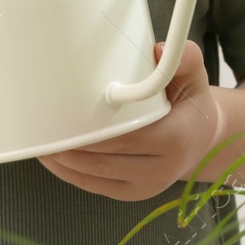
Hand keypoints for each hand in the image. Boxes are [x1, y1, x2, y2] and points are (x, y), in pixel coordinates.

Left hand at [38, 39, 223, 200]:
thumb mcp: (193, 78)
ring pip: (94, 176)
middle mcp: (161, 169)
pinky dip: (69, 174)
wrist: (202, 139)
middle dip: (70, 146)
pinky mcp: (132, 195)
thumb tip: (157, 49)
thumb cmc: (191, 105)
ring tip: (41, 142)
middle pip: (104, 160)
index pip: (127, 137)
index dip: (93, 132)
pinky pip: (94, 187)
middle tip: (45, 128)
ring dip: (64, 161)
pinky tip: (53, 159)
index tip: (68, 118)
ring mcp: (146, 187)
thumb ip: (184, 59)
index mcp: (175, 138)